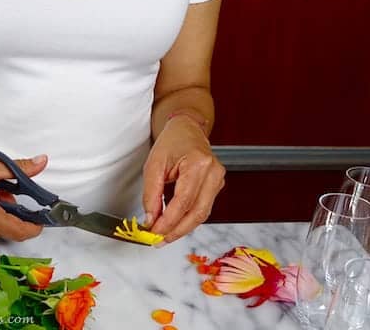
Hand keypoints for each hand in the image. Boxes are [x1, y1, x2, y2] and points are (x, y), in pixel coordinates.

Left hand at [142, 117, 225, 243]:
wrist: (187, 129)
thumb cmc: (172, 142)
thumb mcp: (154, 165)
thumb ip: (151, 194)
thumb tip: (151, 219)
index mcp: (199, 163)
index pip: (184, 201)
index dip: (169, 221)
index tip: (154, 232)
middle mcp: (213, 172)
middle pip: (197, 212)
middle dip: (177, 230)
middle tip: (159, 240)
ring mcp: (218, 179)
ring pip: (202, 214)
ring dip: (182, 228)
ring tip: (164, 235)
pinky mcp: (217, 186)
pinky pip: (203, 208)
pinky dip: (188, 219)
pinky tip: (175, 223)